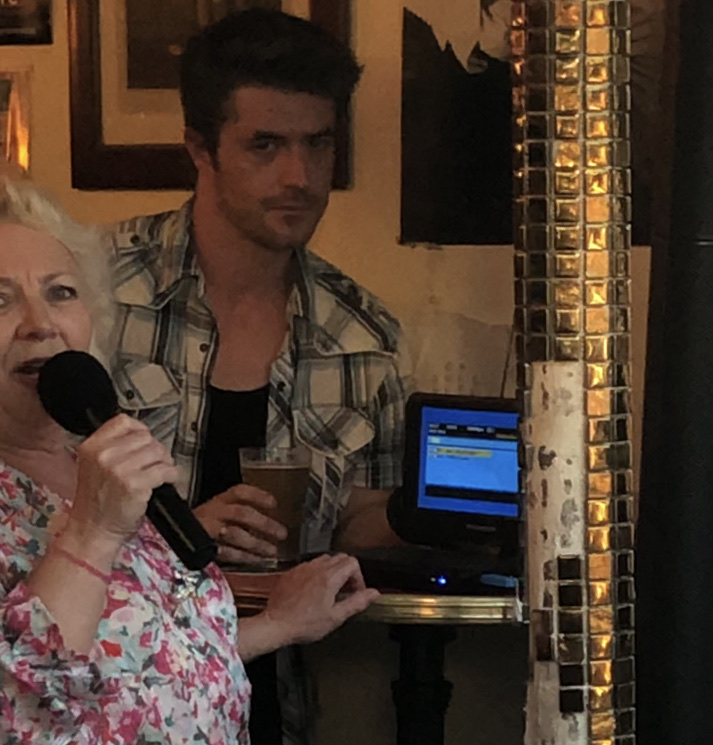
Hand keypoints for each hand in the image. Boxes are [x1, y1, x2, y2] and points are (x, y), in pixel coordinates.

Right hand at [66, 414, 179, 546]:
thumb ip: (113, 447)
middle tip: (155, 464)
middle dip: (156, 450)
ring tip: (160, 473)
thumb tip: (144, 436)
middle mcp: (104, 455)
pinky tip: (167, 481)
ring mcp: (119, 469)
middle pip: (146, 437)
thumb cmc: (96, 501)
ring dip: (165, 462)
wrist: (92, 531)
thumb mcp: (94, 465)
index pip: (124, 421)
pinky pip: (165, 470)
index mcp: (92, 446)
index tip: (145, 442)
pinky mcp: (135, 484)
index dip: (140, 430)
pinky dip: (172, 475)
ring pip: (158, 452)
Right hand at [194, 485, 287, 564]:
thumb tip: (269, 524)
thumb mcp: (220, 512)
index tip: (274, 504)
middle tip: (282, 533)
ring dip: (257, 543)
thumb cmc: (203, 525)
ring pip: (236, 534)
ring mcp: (208, 529)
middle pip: (242, 513)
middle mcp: (214, 511)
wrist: (173, 538)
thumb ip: (239, 514)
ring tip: (272, 550)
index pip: (240, 492)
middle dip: (264, 523)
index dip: (258, 496)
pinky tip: (257, 560)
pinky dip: (244, 557)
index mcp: (219, 500)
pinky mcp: (204, 547)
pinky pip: (227, 552)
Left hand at [262, 554, 379, 645]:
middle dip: (347, 573)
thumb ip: (357, 603)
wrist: (275, 625)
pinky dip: (316, 574)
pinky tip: (313, 592)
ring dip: (332, 572)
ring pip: (325, 560)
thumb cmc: (303, 624)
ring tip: (330, 592)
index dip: (358, 578)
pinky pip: (309, 565)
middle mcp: (316, 568)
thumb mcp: (335, 617)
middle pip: (340, 558)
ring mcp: (303, 568)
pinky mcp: (292, 572)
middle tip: (345, 592)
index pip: (353, 562)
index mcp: (330, 577)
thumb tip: (373, 594)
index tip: (355, 592)